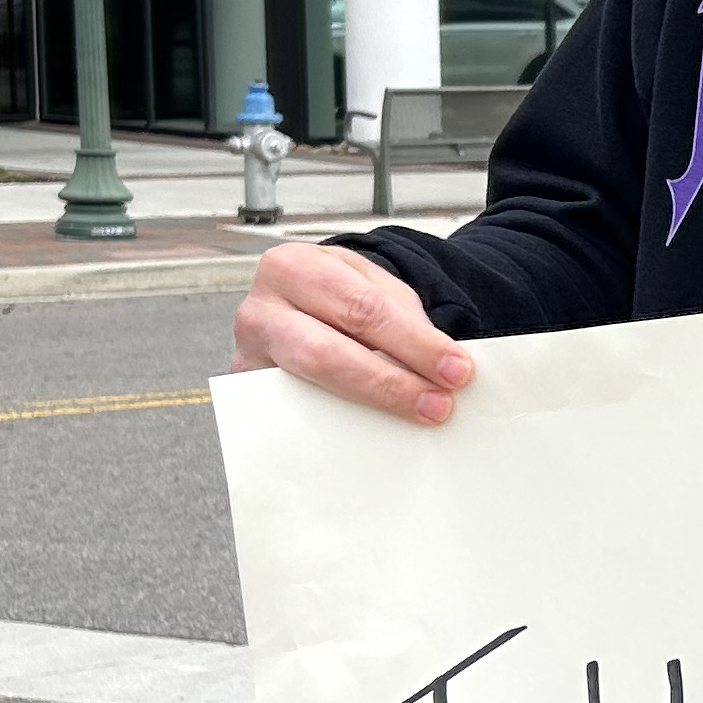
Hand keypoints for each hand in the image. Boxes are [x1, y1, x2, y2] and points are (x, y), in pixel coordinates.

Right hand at [231, 244, 474, 424]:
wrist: (295, 307)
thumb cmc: (337, 298)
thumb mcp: (369, 288)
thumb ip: (402, 319)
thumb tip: (442, 366)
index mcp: (294, 267)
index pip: (362, 308)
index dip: (413, 342)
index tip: (457, 370)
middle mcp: (259, 309)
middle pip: (328, 351)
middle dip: (389, 382)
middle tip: (439, 404)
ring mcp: (246, 355)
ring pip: (306, 385)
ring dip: (365, 404)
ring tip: (412, 417)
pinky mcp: (245, 393)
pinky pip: (291, 413)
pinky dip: (335, 422)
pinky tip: (370, 434)